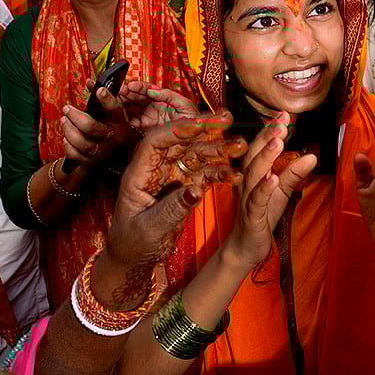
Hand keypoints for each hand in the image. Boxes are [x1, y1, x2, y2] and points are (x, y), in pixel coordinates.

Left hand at [61, 79, 141, 166]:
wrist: (122, 152)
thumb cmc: (113, 126)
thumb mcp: (112, 111)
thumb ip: (100, 95)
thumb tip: (89, 81)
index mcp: (120, 121)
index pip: (115, 109)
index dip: (107, 99)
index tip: (99, 90)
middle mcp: (115, 137)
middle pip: (93, 128)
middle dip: (76, 117)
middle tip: (67, 109)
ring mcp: (106, 151)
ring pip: (85, 145)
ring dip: (70, 132)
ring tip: (63, 121)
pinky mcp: (96, 162)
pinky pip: (79, 157)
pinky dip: (69, 148)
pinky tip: (66, 138)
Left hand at [106, 112, 245, 267]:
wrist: (134, 256)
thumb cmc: (133, 243)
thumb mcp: (148, 230)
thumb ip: (172, 210)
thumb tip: (196, 191)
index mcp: (139, 173)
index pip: (156, 142)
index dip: (177, 129)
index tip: (200, 124)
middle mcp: (156, 168)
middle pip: (180, 142)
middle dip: (204, 129)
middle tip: (228, 118)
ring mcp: (172, 175)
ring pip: (196, 155)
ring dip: (219, 149)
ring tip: (241, 145)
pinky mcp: (185, 186)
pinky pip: (205, 174)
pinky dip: (221, 173)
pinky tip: (237, 176)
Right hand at [121, 81, 199, 129]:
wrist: (192, 139)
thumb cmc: (192, 122)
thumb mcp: (185, 105)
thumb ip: (169, 95)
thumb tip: (152, 90)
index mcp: (162, 99)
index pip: (148, 89)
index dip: (138, 86)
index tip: (131, 85)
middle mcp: (153, 107)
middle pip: (137, 97)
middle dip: (128, 92)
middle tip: (120, 91)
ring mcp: (147, 117)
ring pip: (132, 107)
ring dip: (123, 102)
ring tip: (116, 99)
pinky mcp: (143, 128)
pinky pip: (131, 121)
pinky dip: (124, 117)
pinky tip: (119, 113)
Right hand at [226, 112, 317, 269]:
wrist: (245, 247)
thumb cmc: (261, 215)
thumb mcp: (281, 192)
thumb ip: (294, 173)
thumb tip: (312, 155)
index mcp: (254, 173)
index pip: (261, 147)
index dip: (271, 130)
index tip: (284, 114)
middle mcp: (247, 181)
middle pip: (255, 154)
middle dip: (268, 136)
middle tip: (282, 121)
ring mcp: (247, 198)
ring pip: (254, 173)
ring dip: (266, 156)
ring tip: (278, 141)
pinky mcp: (251, 215)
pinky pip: (256, 200)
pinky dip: (264, 188)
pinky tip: (273, 178)